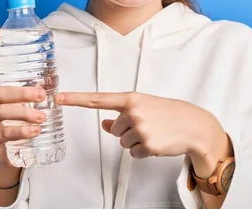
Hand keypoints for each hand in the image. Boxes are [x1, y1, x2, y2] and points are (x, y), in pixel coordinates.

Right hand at [0, 26, 47, 181]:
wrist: (5, 155)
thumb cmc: (15, 122)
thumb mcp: (22, 105)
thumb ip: (32, 91)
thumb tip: (54, 80)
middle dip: (22, 92)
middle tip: (42, 95)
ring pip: (1, 112)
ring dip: (24, 113)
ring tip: (42, 118)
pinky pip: (3, 133)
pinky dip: (21, 131)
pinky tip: (34, 131)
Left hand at [56, 91, 230, 173]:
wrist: (193, 125)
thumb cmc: (168, 113)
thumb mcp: (145, 107)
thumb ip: (122, 114)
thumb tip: (104, 123)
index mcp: (131, 98)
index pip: (98, 99)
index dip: (76, 99)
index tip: (57, 98)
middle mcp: (133, 111)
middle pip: (115, 130)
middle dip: (128, 131)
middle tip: (148, 126)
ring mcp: (140, 128)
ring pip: (123, 142)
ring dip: (136, 142)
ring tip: (153, 133)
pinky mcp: (147, 145)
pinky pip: (134, 153)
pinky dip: (143, 152)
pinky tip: (157, 142)